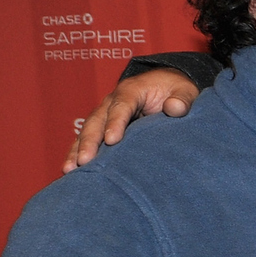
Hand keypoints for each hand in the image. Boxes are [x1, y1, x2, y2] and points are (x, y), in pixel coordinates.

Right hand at [64, 70, 199, 171]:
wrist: (165, 85)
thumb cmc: (176, 90)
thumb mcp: (185, 91)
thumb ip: (182, 100)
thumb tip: (174, 108)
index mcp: (131, 90)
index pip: (121, 106)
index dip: (115, 123)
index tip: (112, 141)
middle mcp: (112, 101)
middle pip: (97, 120)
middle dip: (90, 141)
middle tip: (85, 161)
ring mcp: (105, 114)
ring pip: (87, 131)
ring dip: (77, 150)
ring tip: (70, 170)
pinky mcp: (103, 126)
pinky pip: (87, 139)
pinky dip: (78, 153)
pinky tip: (70, 170)